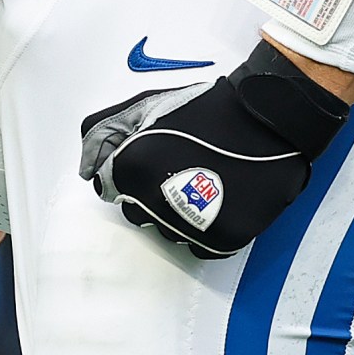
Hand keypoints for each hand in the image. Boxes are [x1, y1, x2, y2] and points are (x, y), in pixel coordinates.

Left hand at [79, 42, 348, 258]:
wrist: (267, 118)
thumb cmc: (204, 109)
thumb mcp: (145, 106)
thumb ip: (103, 133)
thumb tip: (86, 171)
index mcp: (132, 168)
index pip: (109, 187)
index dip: (129, 171)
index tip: (152, 158)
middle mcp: (155, 202)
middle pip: (136, 213)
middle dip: (148, 194)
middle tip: (178, 168)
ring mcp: (190, 225)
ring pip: (167, 234)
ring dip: (176, 216)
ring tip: (202, 184)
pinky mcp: (224, 239)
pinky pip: (201, 248)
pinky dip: (206, 231)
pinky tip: (218, 202)